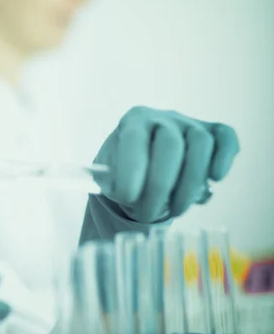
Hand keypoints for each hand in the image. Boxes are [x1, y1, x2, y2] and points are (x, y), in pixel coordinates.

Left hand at [93, 106, 239, 222]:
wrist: (143, 163)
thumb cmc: (124, 170)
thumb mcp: (107, 175)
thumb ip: (112, 182)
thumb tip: (126, 194)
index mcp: (133, 122)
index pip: (134, 139)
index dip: (132, 169)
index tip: (127, 198)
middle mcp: (162, 118)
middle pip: (170, 144)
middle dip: (159, 186)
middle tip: (146, 215)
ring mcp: (190, 123)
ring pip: (200, 144)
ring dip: (189, 184)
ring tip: (175, 211)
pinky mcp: (213, 133)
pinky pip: (225, 138)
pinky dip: (224, 158)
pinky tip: (215, 179)